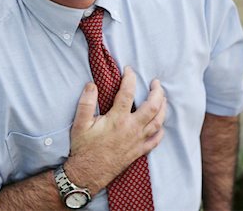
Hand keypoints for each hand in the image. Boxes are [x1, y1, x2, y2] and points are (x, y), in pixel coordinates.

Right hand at [64, 66, 165, 194]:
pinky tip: (160, 124)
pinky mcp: (138, 152)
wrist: (87, 174)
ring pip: (158, 122)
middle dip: (157, 92)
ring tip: (162, 97)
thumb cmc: (83, 148)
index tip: (129, 69)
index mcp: (117, 119)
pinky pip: (156, 140)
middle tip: (156, 82)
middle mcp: (131, 129)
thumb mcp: (80, 123)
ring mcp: (137, 141)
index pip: (128, 93)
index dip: (130, 78)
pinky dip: (161, 130)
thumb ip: (86, 102)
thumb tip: (92, 84)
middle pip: (152, 107)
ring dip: (163, 107)